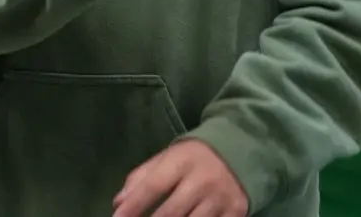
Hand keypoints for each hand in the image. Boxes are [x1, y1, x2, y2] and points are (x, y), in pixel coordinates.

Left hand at [113, 139, 247, 216]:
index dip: (134, 205)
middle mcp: (202, 181)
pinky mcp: (236, 213)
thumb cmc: (194, 158)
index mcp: (182, 162)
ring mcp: (221, 199)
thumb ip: (141, 177)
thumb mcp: (168, 158)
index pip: (153, 186)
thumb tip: (118, 203)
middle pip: (171, 212)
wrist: (242, 150)